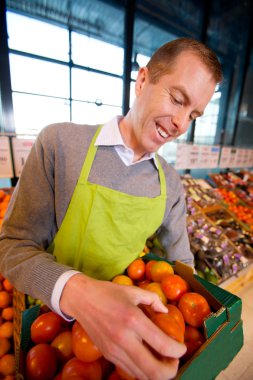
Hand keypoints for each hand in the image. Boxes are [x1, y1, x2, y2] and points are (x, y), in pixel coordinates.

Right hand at [60, 273, 185, 379]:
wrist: (81, 299)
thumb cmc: (108, 292)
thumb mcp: (133, 291)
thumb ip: (153, 300)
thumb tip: (165, 311)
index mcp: (134, 320)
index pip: (163, 345)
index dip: (178, 351)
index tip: (182, 348)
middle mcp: (124, 339)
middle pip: (154, 371)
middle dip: (170, 371)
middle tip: (174, 361)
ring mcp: (114, 350)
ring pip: (142, 375)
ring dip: (157, 373)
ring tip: (162, 361)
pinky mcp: (108, 355)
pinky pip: (130, 371)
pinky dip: (142, 370)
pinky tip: (147, 359)